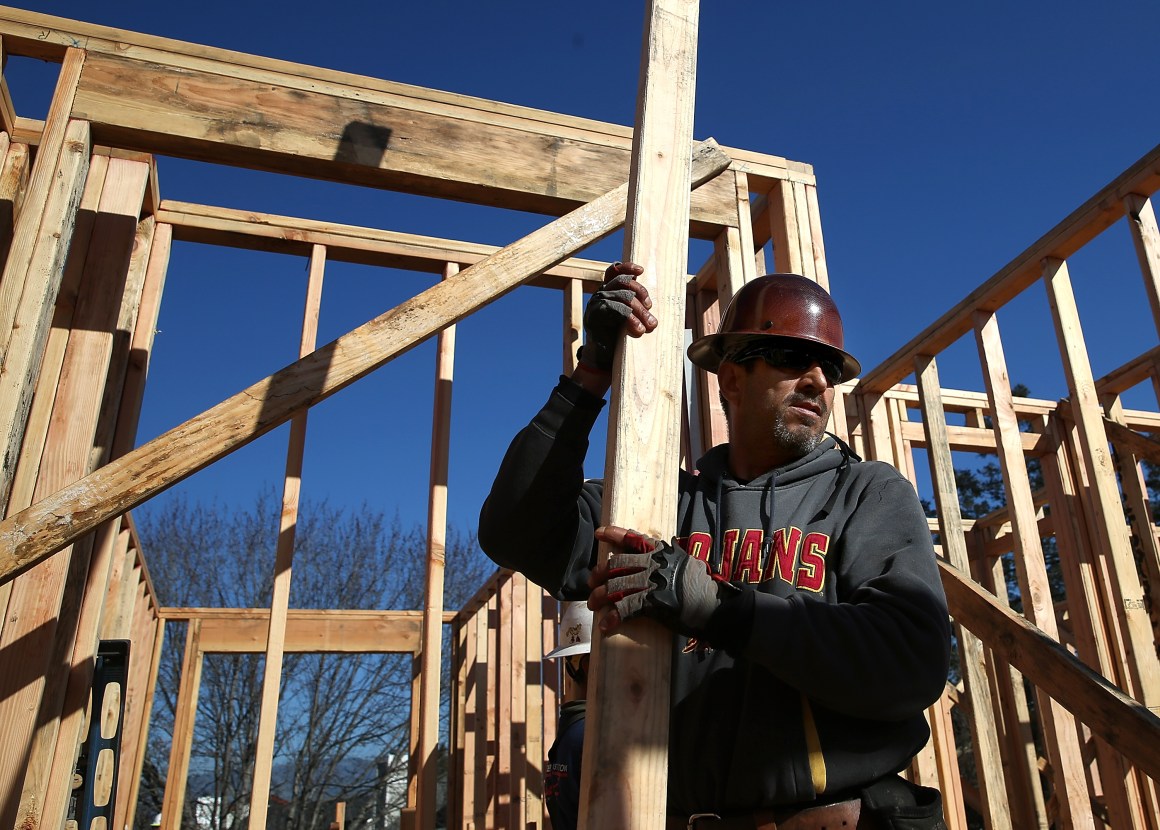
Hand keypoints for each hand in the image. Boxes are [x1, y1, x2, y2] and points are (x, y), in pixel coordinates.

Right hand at [577, 262, 655, 371]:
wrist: (602, 357)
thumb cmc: (617, 336)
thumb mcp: (627, 316)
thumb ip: (633, 305)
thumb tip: (650, 304)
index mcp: (608, 290)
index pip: (614, 270)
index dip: (627, 267)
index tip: (641, 270)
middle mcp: (600, 293)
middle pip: (623, 282)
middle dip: (641, 292)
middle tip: (650, 307)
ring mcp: (596, 303)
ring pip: (623, 297)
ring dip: (640, 311)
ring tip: (650, 325)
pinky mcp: (595, 315)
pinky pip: (617, 310)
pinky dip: (631, 319)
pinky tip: (639, 329)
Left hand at [587, 525, 727, 636]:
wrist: (717, 608)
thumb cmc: (703, 589)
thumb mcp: (685, 564)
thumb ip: (668, 561)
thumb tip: (652, 562)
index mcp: (663, 552)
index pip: (634, 538)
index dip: (614, 534)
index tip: (599, 533)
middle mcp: (656, 563)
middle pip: (618, 564)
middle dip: (601, 573)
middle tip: (592, 583)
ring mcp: (654, 582)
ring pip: (617, 586)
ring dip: (601, 597)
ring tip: (593, 605)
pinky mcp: (654, 603)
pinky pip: (626, 608)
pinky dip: (613, 617)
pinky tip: (606, 625)